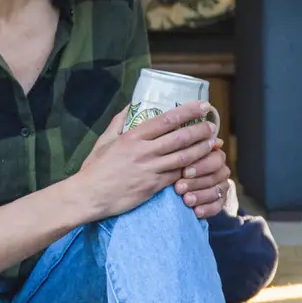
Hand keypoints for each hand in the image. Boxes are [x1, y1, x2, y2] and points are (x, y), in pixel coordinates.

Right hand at [74, 101, 219, 221]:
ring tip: (212, 144)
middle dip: (200, 130)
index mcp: (133, 136)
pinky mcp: (153, 186)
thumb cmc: (95, 169)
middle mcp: (144, 151)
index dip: (188, 111)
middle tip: (212, 126)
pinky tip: (200, 166)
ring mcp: (150, 169)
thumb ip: (118, 123)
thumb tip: (129, 106)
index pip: (167, 119)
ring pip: (183, 157)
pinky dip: (190, 170)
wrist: (89, 196)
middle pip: (180, 138)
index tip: (203, 106)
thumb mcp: (104, 141)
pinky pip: (177, 176)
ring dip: (201, 150)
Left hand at [172, 127, 232, 218]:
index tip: (184, 171)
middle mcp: (219, 167)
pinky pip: (218, 205)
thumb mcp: (171, 154)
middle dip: (198, 181)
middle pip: (217, 173)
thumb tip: (191, 138)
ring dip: (201, 195)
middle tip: (179, 187)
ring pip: (218, 190)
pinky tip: (196, 212)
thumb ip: (181, 147)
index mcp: (211, 152)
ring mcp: (221, 184)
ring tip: (186, 200)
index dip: (200, 165)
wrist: (165, 188)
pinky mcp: (219, 201)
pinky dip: (208, 209)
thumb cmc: (167, 166)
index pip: (214, 156)